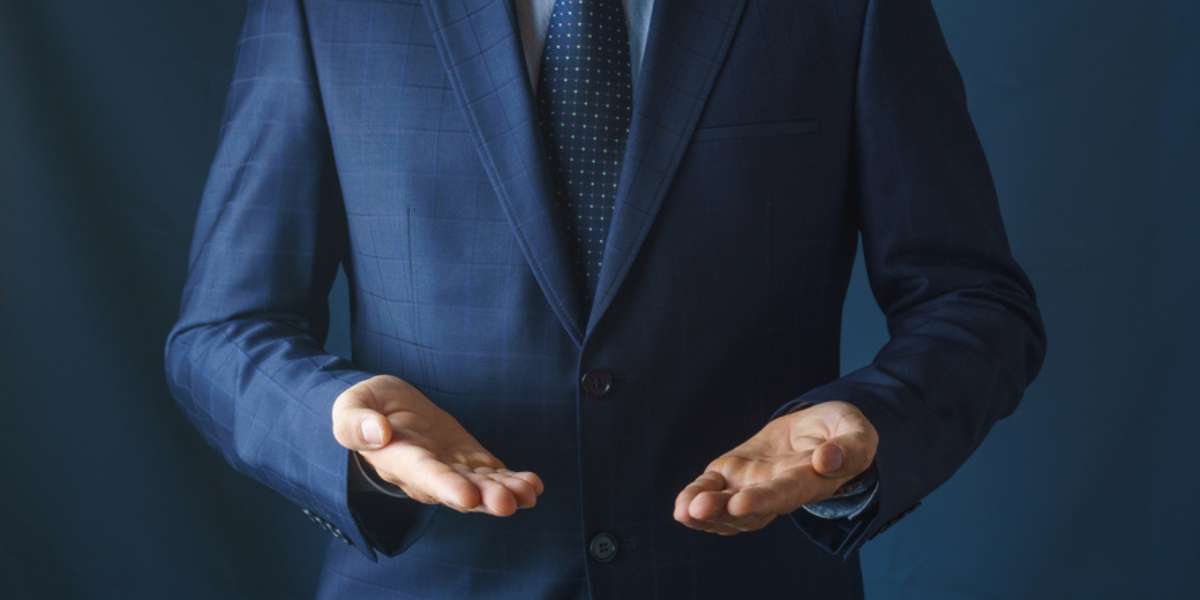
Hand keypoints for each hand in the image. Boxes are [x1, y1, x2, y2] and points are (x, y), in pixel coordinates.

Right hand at [332, 375, 543, 515]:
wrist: (384, 410)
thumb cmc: (365, 408)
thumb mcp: (352, 405)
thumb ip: (357, 422)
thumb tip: (377, 432)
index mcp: (398, 459)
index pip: (423, 475)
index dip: (445, 486)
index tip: (467, 495)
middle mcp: (427, 474)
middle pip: (458, 490)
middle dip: (484, 497)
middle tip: (508, 502)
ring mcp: (451, 469)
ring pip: (480, 487)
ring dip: (505, 492)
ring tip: (529, 493)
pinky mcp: (468, 461)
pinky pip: (492, 476)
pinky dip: (513, 481)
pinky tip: (533, 485)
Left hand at [674, 400, 877, 534]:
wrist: (816, 432)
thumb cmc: (840, 433)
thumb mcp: (856, 432)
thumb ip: (851, 447)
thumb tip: (828, 460)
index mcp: (809, 482)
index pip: (786, 493)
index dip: (764, 500)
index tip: (741, 504)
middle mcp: (778, 492)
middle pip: (751, 509)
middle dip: (724, 511)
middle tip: (699, 509)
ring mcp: (752, 486)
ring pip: (728, 508)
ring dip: (705, 512)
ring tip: (685, 510)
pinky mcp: (732, 474)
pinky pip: (712, 489)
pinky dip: (696, 496)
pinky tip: (682, 505)